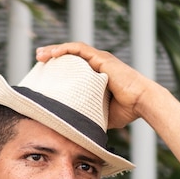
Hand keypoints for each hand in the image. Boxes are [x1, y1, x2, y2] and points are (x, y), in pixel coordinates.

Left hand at [35, 42, 152, 129]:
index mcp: (96, 75)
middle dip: (52, 55)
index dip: (58, 66)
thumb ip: (88, 116)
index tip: (44, 71)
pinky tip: (52, 53)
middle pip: (69, 55)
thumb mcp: (101, 114)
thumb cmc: (126, 110)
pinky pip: (79, 49)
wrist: (141, 103)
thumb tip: (74, 129)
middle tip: (38, 59)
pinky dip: (65, 49)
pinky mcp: (101, 58)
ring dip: (54, 50)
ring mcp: (99, 59)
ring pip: (72, 49)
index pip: (73, 66)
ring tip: (40, 54)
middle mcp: (97, 64)